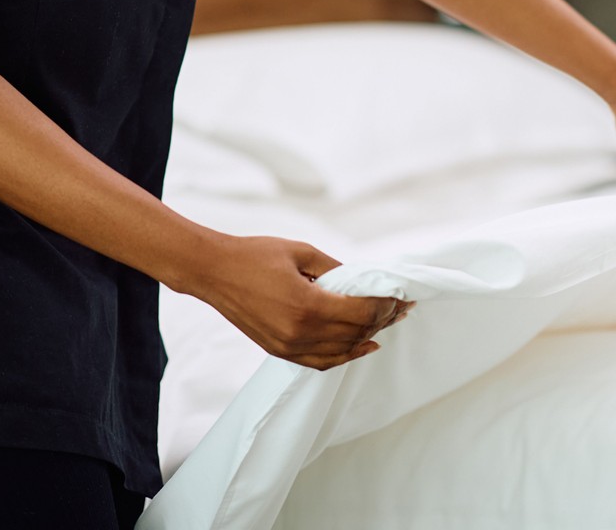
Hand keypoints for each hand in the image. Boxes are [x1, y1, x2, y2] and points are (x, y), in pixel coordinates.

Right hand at [188, 235, 410, 370]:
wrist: (214, 272)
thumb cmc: (256, 255)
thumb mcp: (303, 252)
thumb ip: (336, 269)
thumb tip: (364, 281)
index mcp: (308, 305)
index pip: (362, 313)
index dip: (386, 306)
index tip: (400, 296)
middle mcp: (300, 332)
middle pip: (356, 333)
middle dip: (383, 320)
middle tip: (401, 307)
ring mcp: (288, 346)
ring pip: (342, 351)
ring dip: (367, 337)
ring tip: (387, 323)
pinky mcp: (278, 351)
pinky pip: (320, 362)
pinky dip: (344, 355)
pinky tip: (362, 346)